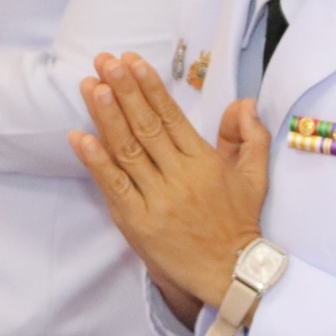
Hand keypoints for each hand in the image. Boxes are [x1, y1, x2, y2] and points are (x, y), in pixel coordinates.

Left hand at [70, 53, 270, 326]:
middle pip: (146, 126)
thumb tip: (244, 102)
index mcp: (205, 162)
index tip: (131, 62)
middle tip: (104, 62)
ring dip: (106, 116)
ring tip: (91, 87)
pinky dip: (96, 161)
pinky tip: (80, 137)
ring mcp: (158, 200)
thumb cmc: (239, 224)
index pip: (172, 117)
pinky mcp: (139, 222)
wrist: (230, 273)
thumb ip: (250, 137)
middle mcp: (181, 177)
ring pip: (127, 150)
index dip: (150, 88)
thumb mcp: (255, 178)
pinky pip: (114, 186)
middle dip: (124, 90)